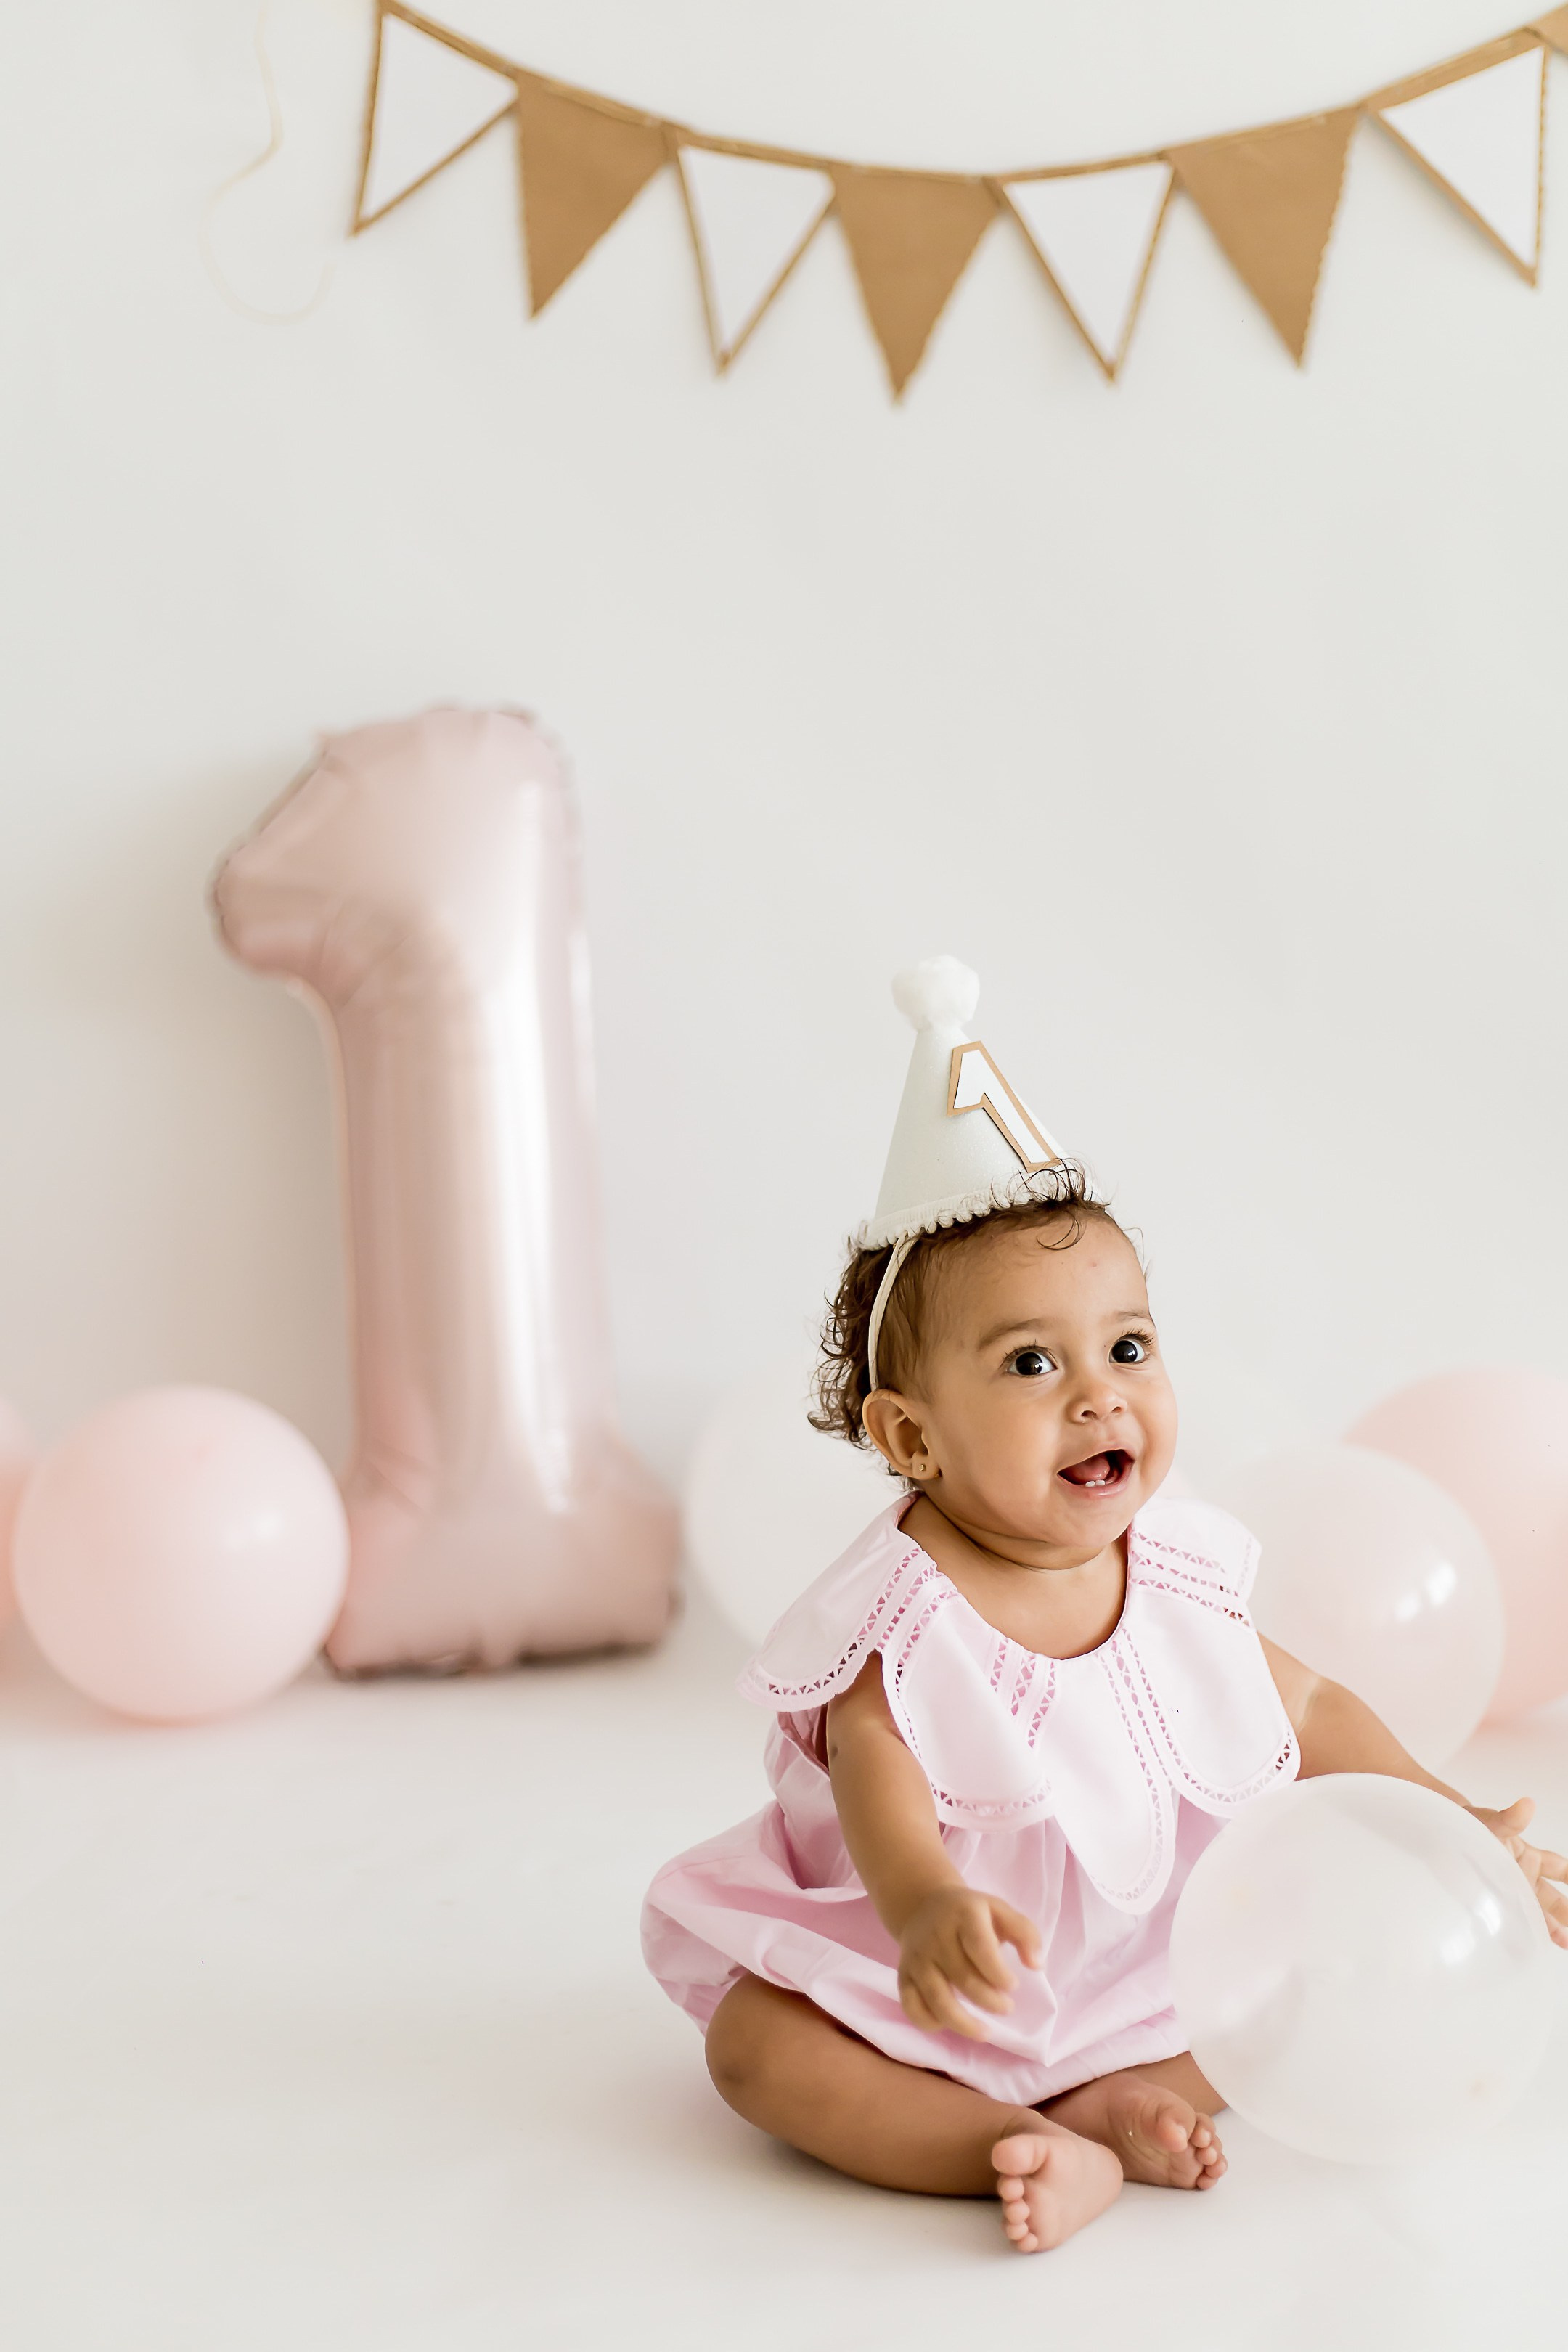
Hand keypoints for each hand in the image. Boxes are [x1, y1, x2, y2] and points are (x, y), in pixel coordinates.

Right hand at [896, 1884, 1042, 2039]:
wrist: (922, 1904)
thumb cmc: (970, 1913)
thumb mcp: (1000, 1910)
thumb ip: (1025, 1933)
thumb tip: (1036, 1965)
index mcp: (963, 1916)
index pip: (980, 1947)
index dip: (998, 1973)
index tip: (1013, 1986)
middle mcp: (936, 1936)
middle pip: (962, 1978)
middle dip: (990, 2001)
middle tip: (1007, 2008)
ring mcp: (917, 1958)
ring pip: (936, 1998)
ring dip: (963, 2023)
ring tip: (985, 2032)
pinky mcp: (903, 1975)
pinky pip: (912, 2006)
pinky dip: (929, 2023)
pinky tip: (948, 2024)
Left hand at [1471, 1797, 1567, 1948]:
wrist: (1440, 1836)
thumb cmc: (1471, 1825)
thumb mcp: (1490, 1822)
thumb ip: (1509, 1820)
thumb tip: (1528, 1805)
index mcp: (1529, 1857)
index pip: (1559, 1868)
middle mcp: (1523, 1877)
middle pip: (1552, 1899)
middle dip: (1566, 1912)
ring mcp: (1508, 1893)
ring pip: (1535, 1914)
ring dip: (1550, 1928)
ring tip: (1565, 1943)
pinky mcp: (1491, 1904)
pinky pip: (1510, 1922)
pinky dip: (1518, 1936)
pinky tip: (1523, 1949)